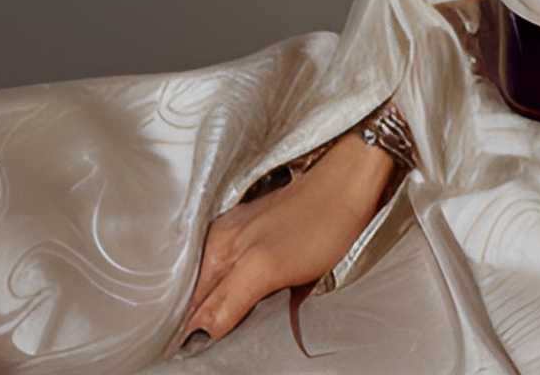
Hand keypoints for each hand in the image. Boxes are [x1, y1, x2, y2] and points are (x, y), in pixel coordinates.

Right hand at [178, 138, 399, 352]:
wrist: (348, 188)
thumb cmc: (317, 223)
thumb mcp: (266, 269)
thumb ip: (228, 300)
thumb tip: (196, 332)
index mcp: (217, 249)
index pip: (191, 303)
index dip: (191, 331)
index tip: (194, 352)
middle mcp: (223, 242)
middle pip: (201, 295)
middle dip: (200, 323)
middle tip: (204, 347)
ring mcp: (242, 239)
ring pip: (218, 287)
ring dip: (218, 311)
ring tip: (221, 332)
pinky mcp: (261, 240)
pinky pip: (237, 276)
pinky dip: (237, 295)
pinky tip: (246, 303)